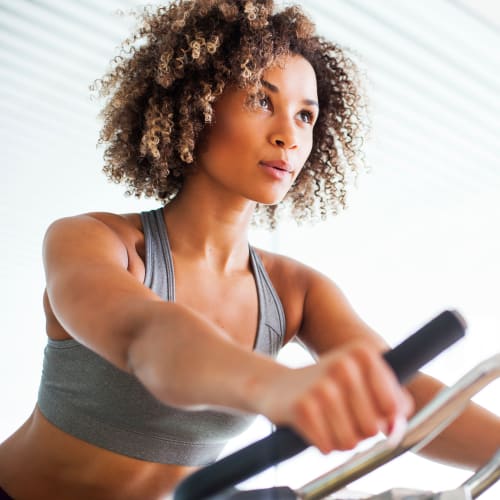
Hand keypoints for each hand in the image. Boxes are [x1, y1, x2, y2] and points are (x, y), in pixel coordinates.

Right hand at [256, 341, 413, 453]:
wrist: (278, 386)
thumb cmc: (328, 385)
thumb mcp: (362, 380)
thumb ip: (393, 402)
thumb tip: (399, 427)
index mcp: (363, 353)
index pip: (393, 407)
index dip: (383, 418)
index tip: (366, 408)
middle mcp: (344, 364)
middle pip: (372, 428)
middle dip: (359, 431)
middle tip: (342, 415)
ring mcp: (322, 385)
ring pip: (350, 442)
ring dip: (340, 440)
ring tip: (327, 420)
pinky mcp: (302, 406)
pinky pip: (328, 447)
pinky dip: (323, 443)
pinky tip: (313, 425)